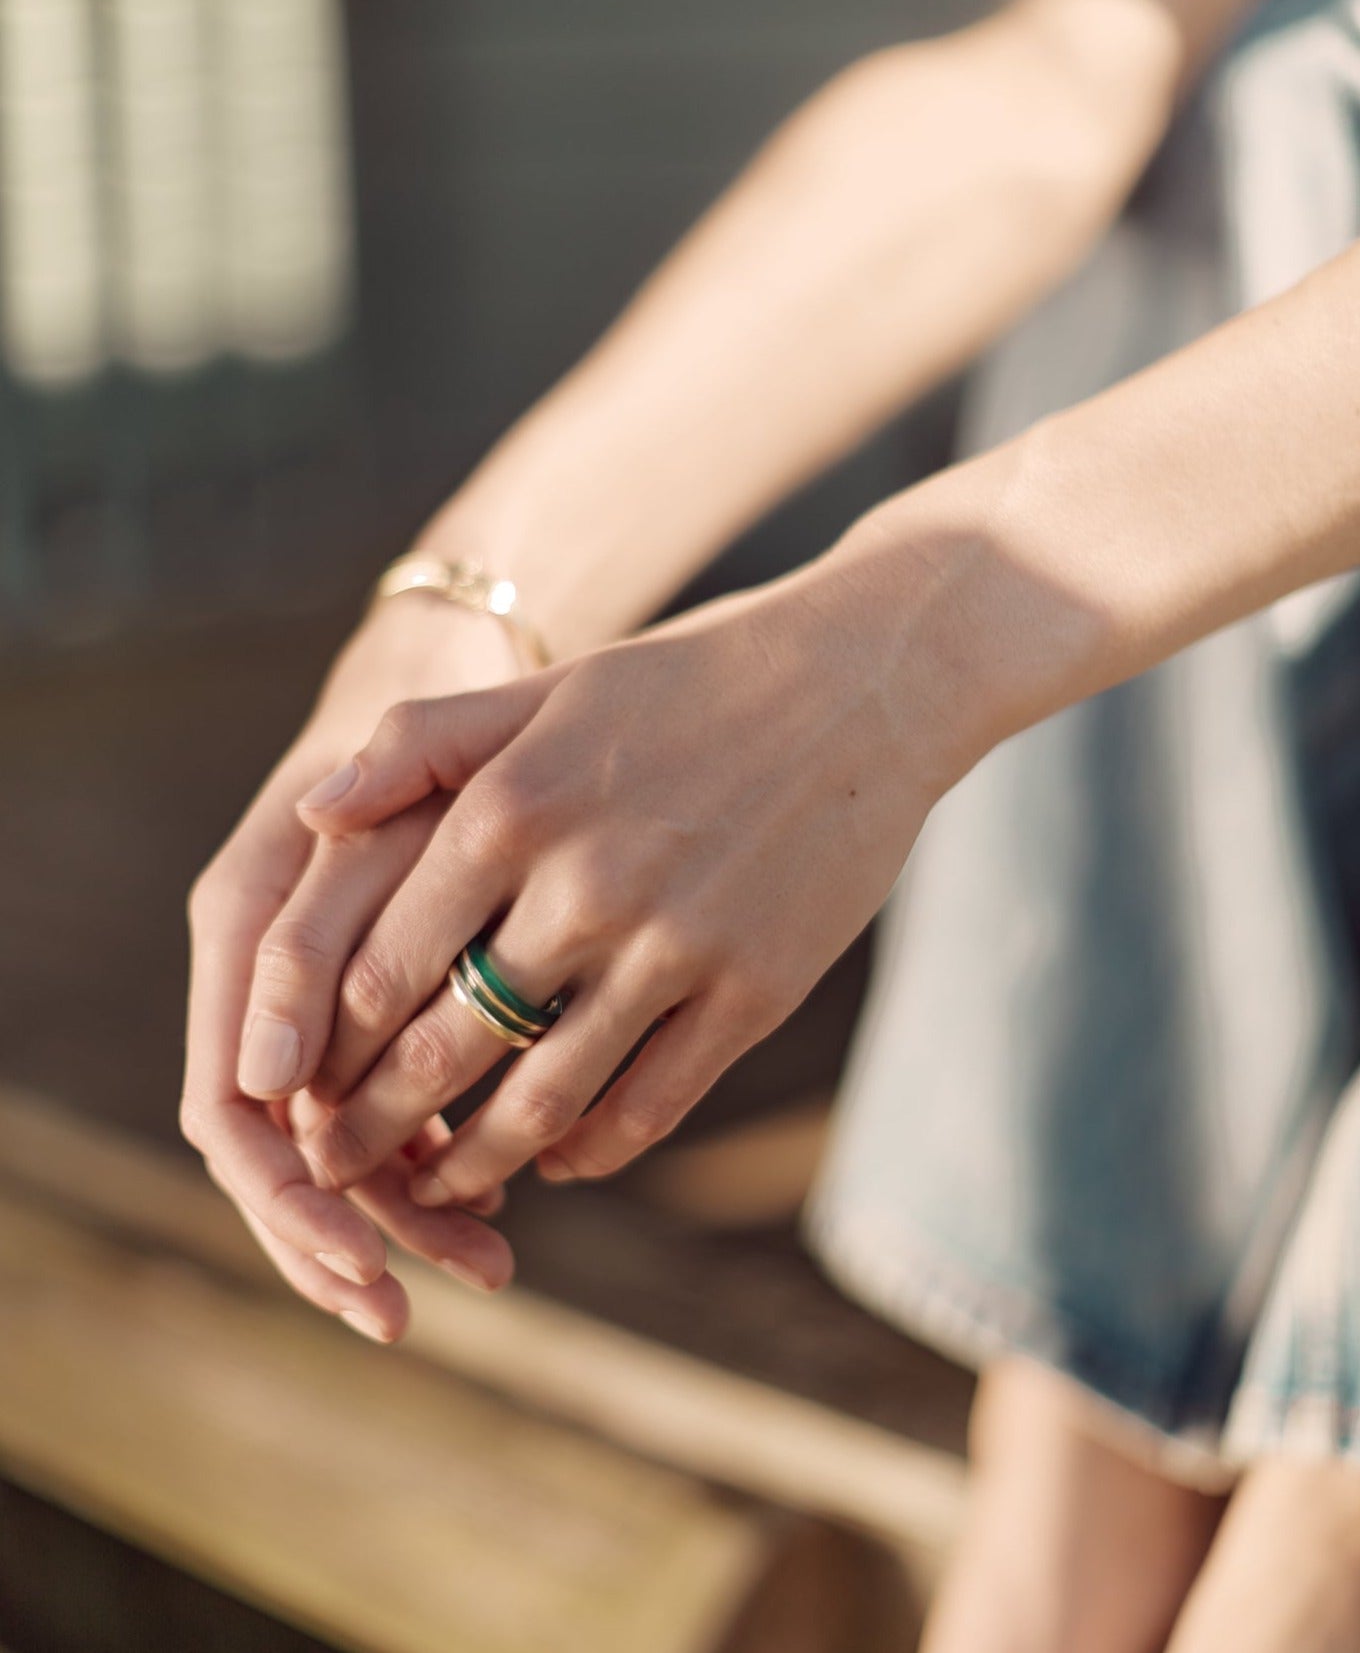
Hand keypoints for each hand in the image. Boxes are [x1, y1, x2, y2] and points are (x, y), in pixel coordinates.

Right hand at [181, 593, 522, 1340]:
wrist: (481, 680)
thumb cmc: (432, 721)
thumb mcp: (390, 788)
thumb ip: (328, 910)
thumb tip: (268, 1077)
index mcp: (245, 931)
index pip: (227, 1104)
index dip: (280, 1193)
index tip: (351, 1256)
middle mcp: (276, 978)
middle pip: (278, 1153)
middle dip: (340, 1237)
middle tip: (412, 1307)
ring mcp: (337, 996)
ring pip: (346, 1144)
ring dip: (405, 1215)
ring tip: (494, 1268)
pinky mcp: (399, 1004)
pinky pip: (404, 1108)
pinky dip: (445, 1161)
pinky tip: (510, 1198)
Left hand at [273, 567, 952, 1206]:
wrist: (862, 680)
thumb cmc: (685, 681)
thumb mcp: (546, 687)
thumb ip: (420, 745)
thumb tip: (308, 816)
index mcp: (510, 807)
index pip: (376, 967)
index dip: (320, 1047)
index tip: (295, 1087)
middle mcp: (582, 884)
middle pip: (442, 1049)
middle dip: (372, 1126)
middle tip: (335, 1165)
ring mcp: (676, 945)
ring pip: (543, 1099)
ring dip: (475, 1161)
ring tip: (438, 1185)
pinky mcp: (755, 990)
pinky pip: (652, 1104)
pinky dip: (592, 1151)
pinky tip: (559, 1161)